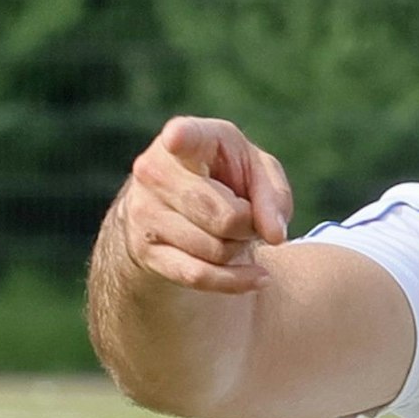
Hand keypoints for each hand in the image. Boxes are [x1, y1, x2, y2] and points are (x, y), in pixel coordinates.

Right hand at [113, 116, 292, 293]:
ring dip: (238, 249)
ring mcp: (144, 212)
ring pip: (215, 250)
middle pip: (224, 217)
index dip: (182, 137)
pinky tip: (257, 277)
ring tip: (232, 234)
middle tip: (247, 217)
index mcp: (187, 138)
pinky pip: (199, 276)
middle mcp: (155, 171)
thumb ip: (274, 196)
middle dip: (248, 225)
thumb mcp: (258, 172)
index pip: (183, 136)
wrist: (176, 208)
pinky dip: (235, 281)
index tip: (177, 138)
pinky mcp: (144, 251)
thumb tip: (275, 235)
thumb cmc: (225, 179)